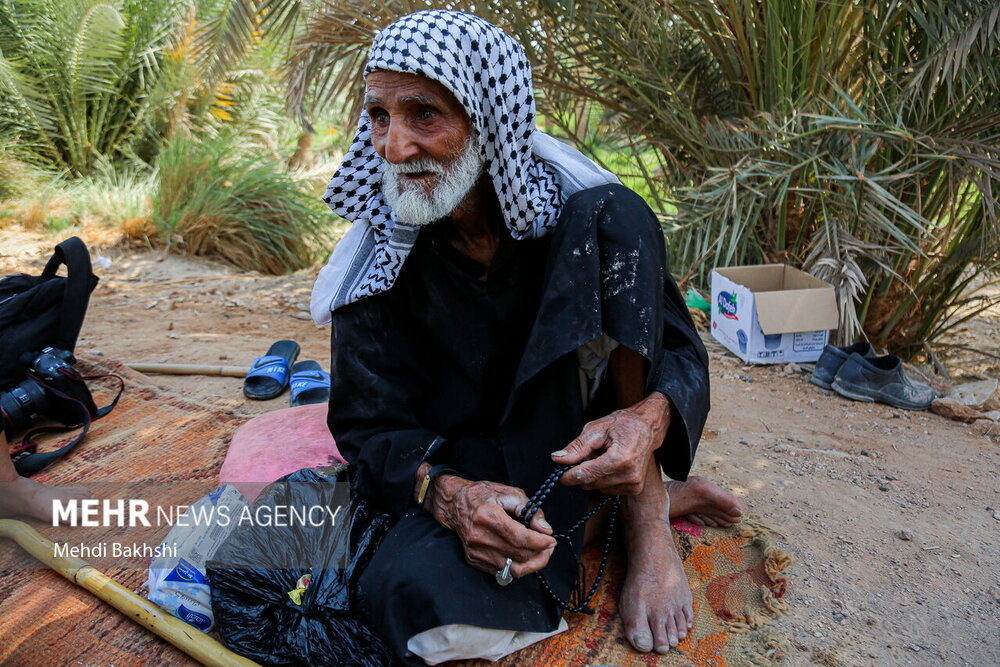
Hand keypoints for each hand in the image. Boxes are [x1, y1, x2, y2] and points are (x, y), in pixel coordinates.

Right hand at [431, 478, 555, 578]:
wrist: (455, 505)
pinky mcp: (474, 560)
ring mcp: (475, 551)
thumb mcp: (509, 493)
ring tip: (540, 554)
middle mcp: (479, 537)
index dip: (540, 543)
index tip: (551, 540)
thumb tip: (545, 529)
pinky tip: (524, 556)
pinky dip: (517, 566)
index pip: (520, 538)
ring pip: (512, 569)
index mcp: (488, 516)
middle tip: (549, 547)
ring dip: (532, 564)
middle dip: (540, 554)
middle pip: (518, 556)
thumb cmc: (483, 496)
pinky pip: (502, 572)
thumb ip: (529, 510)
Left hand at [551, 392, 670, 494]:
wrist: (648, 427)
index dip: (569, 476)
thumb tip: (557, 458)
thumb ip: (577, 447)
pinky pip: (607, 489)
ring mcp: (633, 484)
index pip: (587, 475)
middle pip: (590, 483)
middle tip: (590, 454)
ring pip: (597, 488)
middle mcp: (629, 475)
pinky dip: (603, 478)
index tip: (560, 473)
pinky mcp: (634, 489)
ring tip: (604, 457)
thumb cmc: (623, 425)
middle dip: (583, 471)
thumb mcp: (597, 429)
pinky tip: (611, 465)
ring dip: (594, 475)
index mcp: (620, 459)